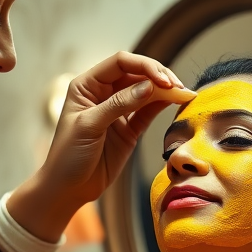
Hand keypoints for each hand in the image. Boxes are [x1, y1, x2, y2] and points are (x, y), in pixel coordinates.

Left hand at [10, 53, 194, 239]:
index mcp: (87, 86)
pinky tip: (175, 101)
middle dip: (158, 77)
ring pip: (145, 91)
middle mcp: (103, 93)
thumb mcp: (89, 126)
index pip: (120, 63)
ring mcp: (117, 111)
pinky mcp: (129, 128)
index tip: (162, 80)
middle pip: (136, 74)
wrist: (68, 189)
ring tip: (184, 94)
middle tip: (178, 87)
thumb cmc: (68, 155)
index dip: (144, 66)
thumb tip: (149, 86)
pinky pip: (148, 111)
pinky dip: (162, 106)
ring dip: (165, 91)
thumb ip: (118, 105)